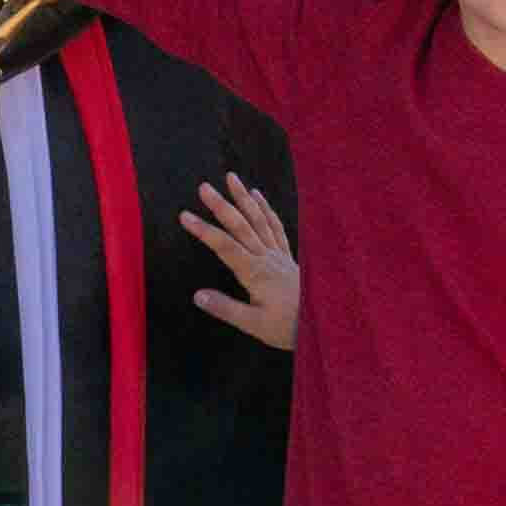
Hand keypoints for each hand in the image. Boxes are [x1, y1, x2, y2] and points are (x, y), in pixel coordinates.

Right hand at [181, 171, 299, 348]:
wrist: (321, 324)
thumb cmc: (288, 327)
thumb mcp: (255, 325)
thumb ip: (226, 308)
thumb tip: (197, 296)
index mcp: (255, 273)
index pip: (224, 246)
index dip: (204, 230)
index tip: (184, 215)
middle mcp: (266, 257)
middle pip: (241, 226)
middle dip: (221, 205)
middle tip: (204, 187)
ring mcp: (278, 254)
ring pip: (259, 220)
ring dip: (244, 198)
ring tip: (231, 178)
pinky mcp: (286, 256)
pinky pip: (275, 226)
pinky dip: (266, 209)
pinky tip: (258, 196)